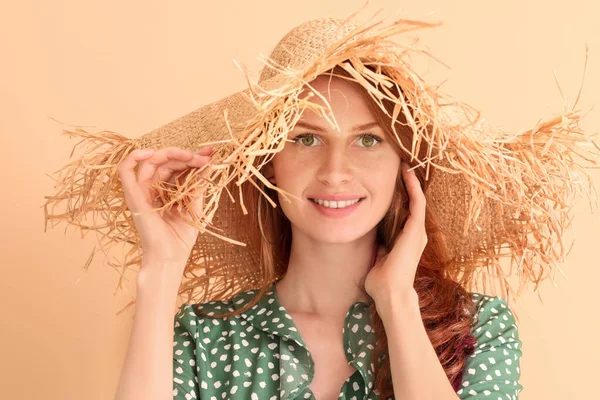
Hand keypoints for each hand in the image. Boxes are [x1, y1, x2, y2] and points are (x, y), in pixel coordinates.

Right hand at [117, 146, 212, 269]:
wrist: (169, 258)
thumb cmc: (181, 238)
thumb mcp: (196, 207)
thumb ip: (199, 185)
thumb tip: (209, 162)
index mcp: (168, 191)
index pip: (178, 166)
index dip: (193, 158)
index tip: (210, 154)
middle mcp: (154, 189)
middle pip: (166, 161)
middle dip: (186, 156)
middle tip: (204, 158)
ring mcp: (142, 191)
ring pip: (150, 162)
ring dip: (170, 154)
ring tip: (189, 156)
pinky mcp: (133, 196)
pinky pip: (125, 171)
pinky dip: (133, 158)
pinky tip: (150, 153)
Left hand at [364, 161, 427, 303]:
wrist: (390, 292)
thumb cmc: (381, 279)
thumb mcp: (378, 255)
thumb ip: (378, 244)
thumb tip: (370, 235)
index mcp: (406, 239)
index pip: (404, 212)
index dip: (400, 196)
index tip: (392, 181)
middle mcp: (415, 233)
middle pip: (413, 203)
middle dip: (407, 185)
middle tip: (401, 166)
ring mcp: (417, 231)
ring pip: (417, 199)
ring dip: (412, 182)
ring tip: (405, 165)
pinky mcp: (416, 230)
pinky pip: (417, 203)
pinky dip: (413, 187)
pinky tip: (408, 174)